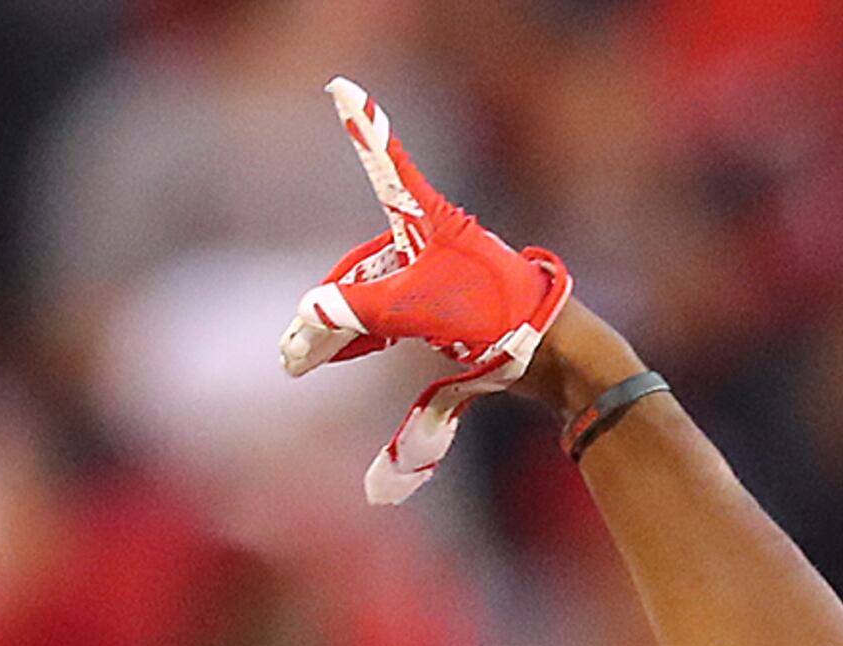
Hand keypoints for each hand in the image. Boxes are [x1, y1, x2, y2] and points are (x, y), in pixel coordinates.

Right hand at [280, 77, 570, 503]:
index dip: (364, 130)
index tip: (342, 89)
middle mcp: (425, 240)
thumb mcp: (418, 305)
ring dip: (339, 329)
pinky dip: (363, 338)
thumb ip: (362, 309)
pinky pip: (387, 319)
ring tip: (301, 360)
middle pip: (362, 263)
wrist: (549, 352)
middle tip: (294, 345)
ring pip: (371, 298)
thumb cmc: (493, 311)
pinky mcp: (438, 311)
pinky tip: (337, 358)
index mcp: (427, 218)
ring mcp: (431, 278)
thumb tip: (310, 314)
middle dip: (328, 304)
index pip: (385, 164)